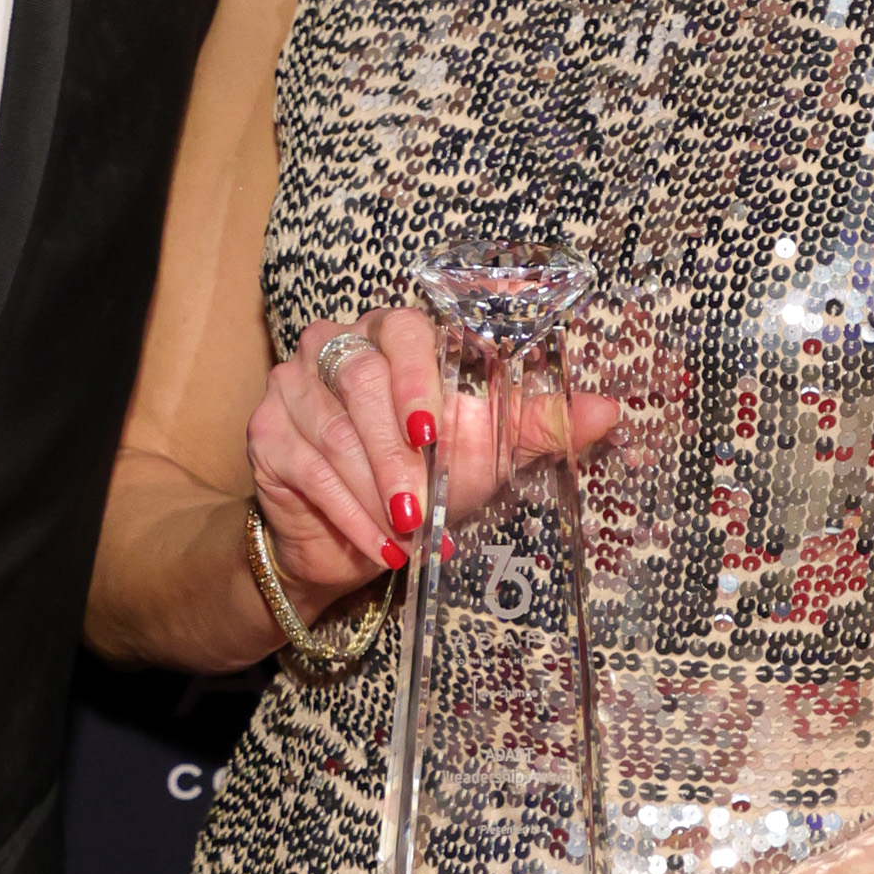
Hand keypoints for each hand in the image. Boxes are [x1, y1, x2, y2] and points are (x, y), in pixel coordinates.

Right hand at [249, 309, 618, 604]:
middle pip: (362, 381)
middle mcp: (337, 347)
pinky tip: (379, 544)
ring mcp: (294, 386)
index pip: (405, 329)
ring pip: (333, 430)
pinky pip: (307, 469)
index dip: (420, 376)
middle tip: (421, 505)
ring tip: (408, 531)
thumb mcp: (487, 452)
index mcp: (394, 335)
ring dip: (374, 491)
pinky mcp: (265, 432)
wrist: (353, 540)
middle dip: (397, 455)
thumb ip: (539, 425)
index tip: (434, 430)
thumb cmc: (423, 480)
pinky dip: (348, 514)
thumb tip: (608, 411)